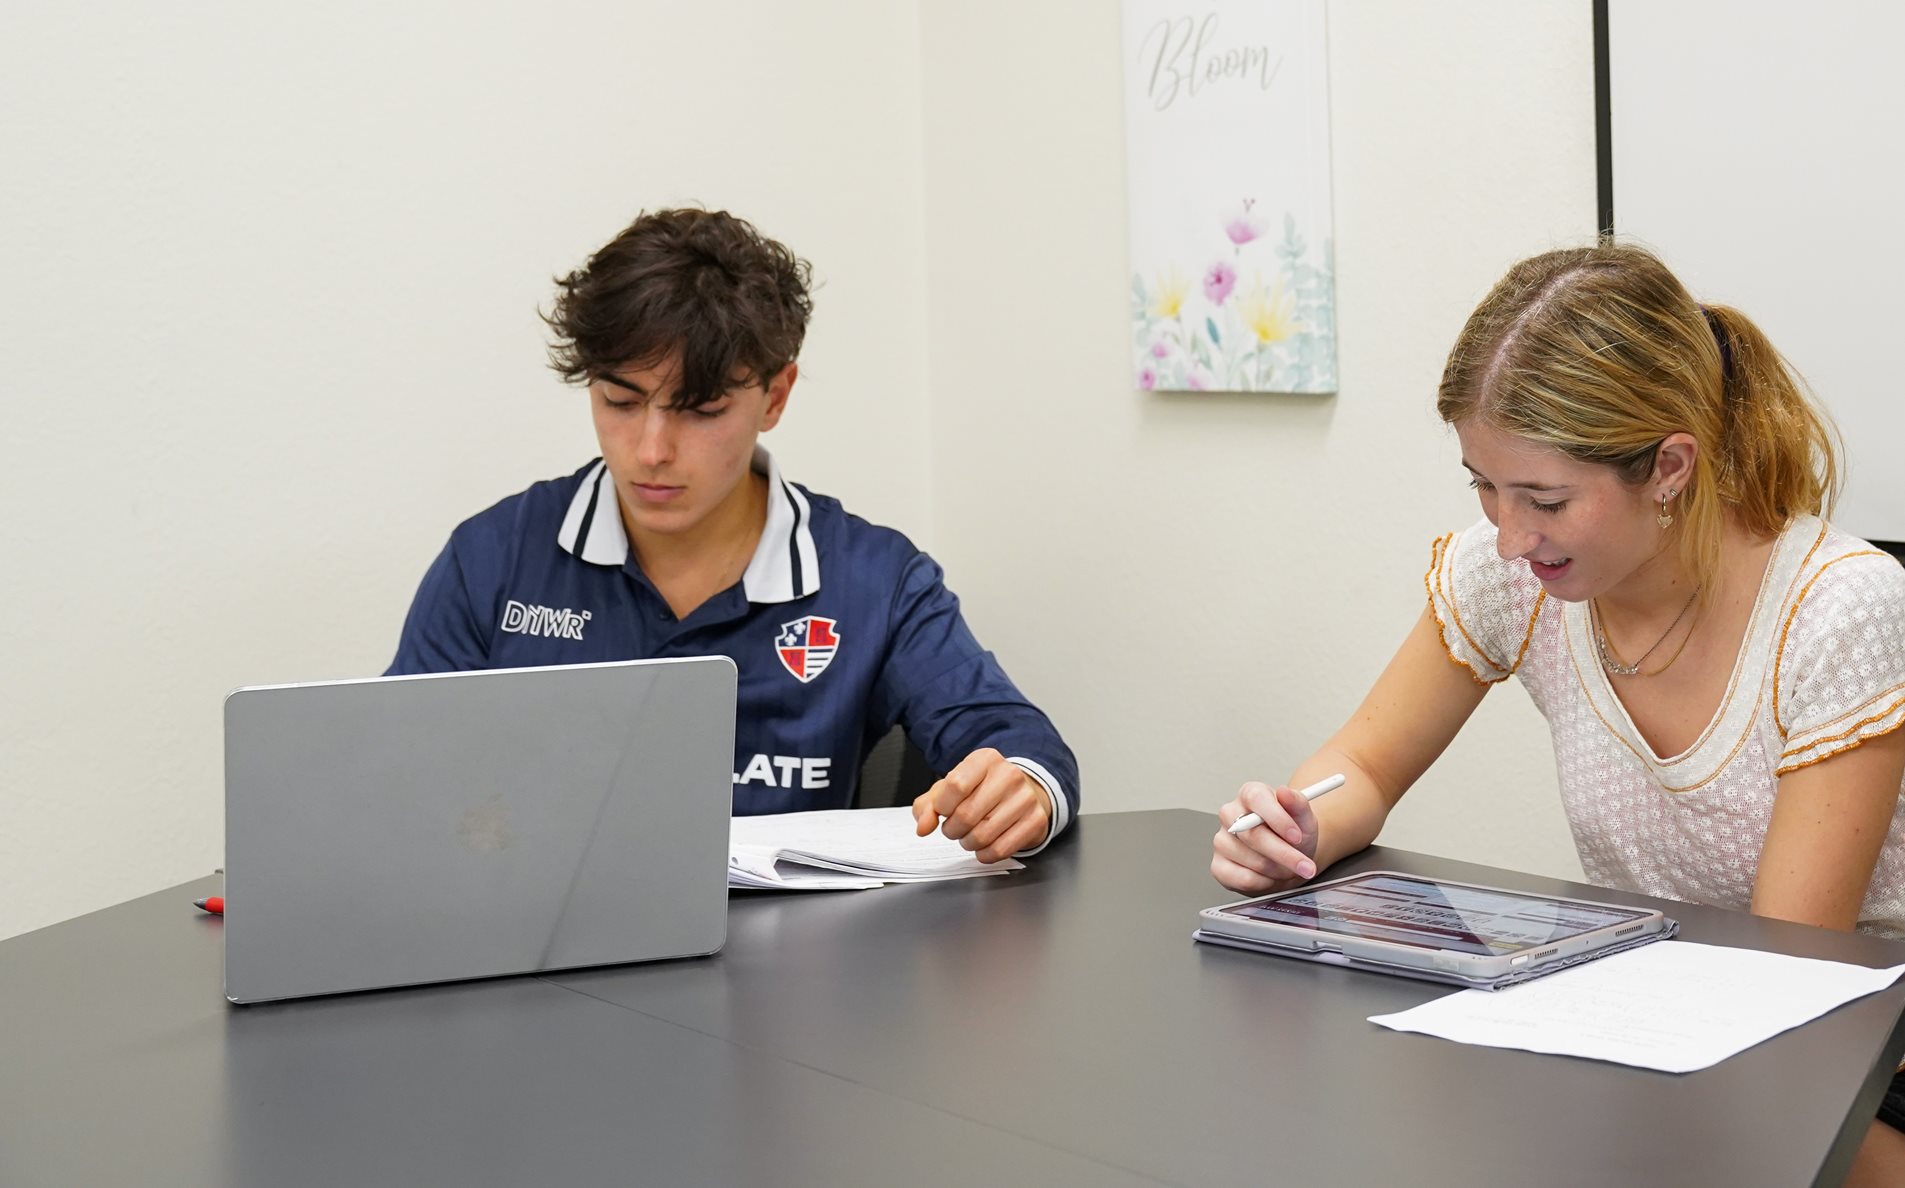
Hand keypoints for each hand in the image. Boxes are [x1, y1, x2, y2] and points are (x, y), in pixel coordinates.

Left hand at [912, 747, 1051, 862]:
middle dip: (952, 829)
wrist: (1023, 793)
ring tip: (970, 835)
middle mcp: (1009, 774)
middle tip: (955, 828)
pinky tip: (984, 847)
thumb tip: (923, 827)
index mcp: (985, 759)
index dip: (942, 807)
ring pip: (982, 836)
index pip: (955, 785)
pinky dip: (985, 854)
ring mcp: (1025, 798)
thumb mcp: (951, 789)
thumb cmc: (982, 791)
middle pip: (966, 815)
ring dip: (968, 843)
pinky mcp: (1035, 821)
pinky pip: (1000, 849)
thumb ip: (929, 805)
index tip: (944, 811)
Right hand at [1211, 781, 1320, 894]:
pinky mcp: (1218, 866)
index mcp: (1250, 795)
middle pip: (1253, 834)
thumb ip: (1298, 804)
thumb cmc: (1293, 836)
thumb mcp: (1304, 819)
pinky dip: (1264, 883)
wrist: (1288, 860)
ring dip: (1278, 870)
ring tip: (1287, 868)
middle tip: (1305, 865)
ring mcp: (1221, 840)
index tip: (1297, 836)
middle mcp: (1230, 814)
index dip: (1277, 818)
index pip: (1256, 799)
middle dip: (1284, 854)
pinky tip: (1271, 876)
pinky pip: (1243, 879)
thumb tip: (1285, 792)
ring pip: (1252, 860)